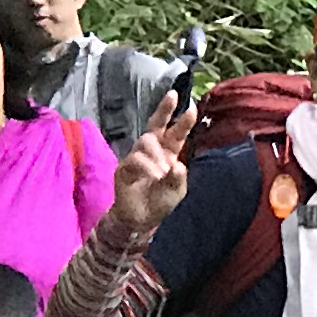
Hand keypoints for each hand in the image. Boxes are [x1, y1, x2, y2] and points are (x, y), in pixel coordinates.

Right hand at [113, 90, 196, 238]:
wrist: (140, 220)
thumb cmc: (159, 203)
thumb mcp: (176, 191)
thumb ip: (178, 178)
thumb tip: (177, 165)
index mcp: (168, 154)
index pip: (175, 133)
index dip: (183, 120)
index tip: (192, 106)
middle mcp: (152, 151)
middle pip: (156, 125)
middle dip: (164, 110)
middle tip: (172, 96)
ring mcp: (136, 157)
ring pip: (146, 142)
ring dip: (157, 156)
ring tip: (164, 172)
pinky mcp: (124, 168)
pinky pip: (135, 160)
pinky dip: (147, 167)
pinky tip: (155, 176)